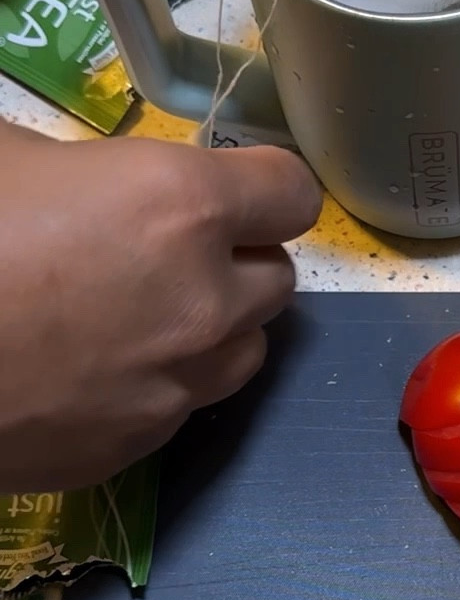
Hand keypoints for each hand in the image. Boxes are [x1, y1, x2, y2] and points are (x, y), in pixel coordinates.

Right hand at [0, 124, 321, 491]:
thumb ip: (78, 161)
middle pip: (278, 278)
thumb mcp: (5, 152)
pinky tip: (90, 368)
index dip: (262, 184)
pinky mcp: (137, 447)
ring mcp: (175, 386)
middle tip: (168, 249)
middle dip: (236, 258)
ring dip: (212, 327)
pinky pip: (182, 406)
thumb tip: (84, 171)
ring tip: (138, 312)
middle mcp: (204, 302)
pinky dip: (158, 383)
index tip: (230, 184)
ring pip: (244, 352)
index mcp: (181, 206)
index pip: (292, 191)